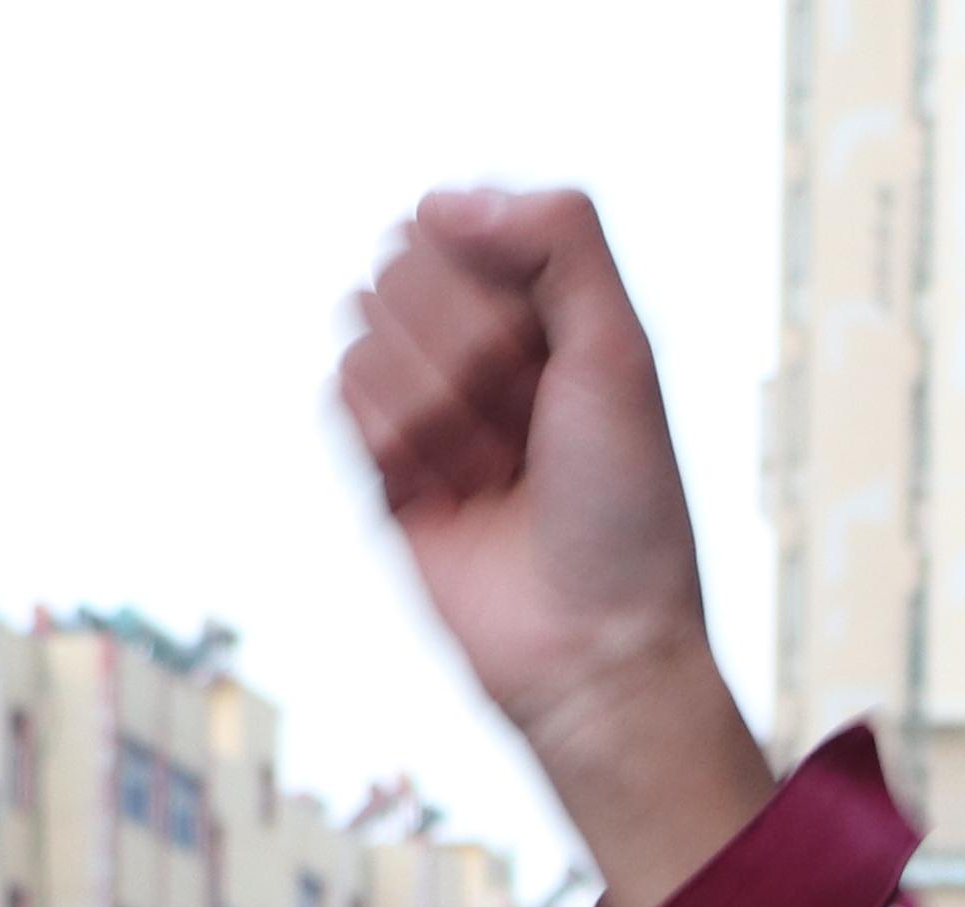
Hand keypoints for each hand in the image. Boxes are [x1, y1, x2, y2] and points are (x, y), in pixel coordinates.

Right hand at [339, 189, 771, 906]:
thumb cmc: (626, 510)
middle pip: (399, 266)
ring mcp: (425, 398)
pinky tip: (444, 494)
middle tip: (524, 428)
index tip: (547, 356)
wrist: (589, 647)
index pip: (454, 219)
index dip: (490, 282)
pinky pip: (338, 393)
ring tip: (491, 472)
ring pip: (361, 328)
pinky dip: (393, 443)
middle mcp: (480, 341)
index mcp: (544, 304)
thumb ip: (561, 237)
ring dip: (433, 408)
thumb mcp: (622, 350)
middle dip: (465, 351)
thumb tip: (445, 200)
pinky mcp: (380, 460)